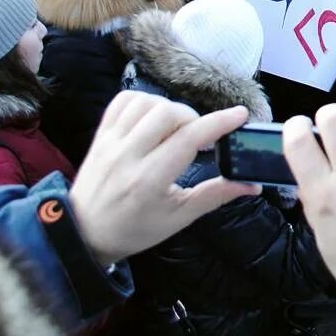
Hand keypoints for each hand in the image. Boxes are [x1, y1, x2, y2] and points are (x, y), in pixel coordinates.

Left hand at [69, 92, 256, 266]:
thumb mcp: (178, 218)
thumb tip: (253, 185)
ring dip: (170, 108)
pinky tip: (153, 117)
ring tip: (175, 128)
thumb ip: (215, 196)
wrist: (82, 233)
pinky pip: (123, 101)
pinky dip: (144, 102)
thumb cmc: (134, 230)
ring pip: (147, 103)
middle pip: (168, 113)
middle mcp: (128, 156)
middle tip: (199, 136)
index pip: (189, 138)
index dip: (219, 122)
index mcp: (149, 180)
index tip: (240, 115)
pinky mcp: (100, 135)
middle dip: (193, 118)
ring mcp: (110, 142)